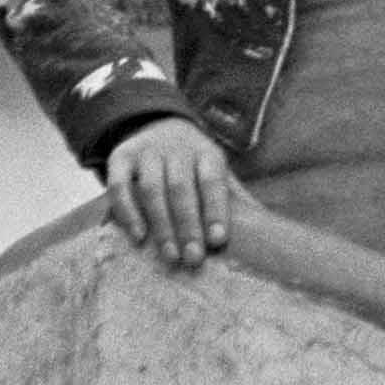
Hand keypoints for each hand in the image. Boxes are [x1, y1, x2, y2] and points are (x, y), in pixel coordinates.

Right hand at [102, 115, 237, 269]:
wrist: (157, 125)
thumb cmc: (193, 162)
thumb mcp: (216, 169)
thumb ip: (234, 195)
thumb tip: (265, 223)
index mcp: (206, 152)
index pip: (212, 181)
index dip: (216, 210)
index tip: (218, 240)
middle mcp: (177, 149)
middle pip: (181, 188)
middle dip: (188, 225)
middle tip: (193, 258)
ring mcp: (146, 152)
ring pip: (152, 189)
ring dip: (162, 224)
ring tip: (171, 255)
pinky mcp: (120, 157)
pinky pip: (118, 185)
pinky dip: (128, 211)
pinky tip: (139, 236)